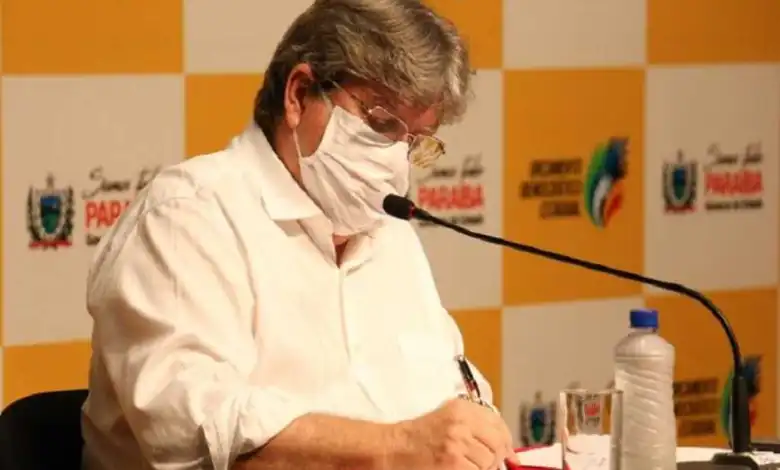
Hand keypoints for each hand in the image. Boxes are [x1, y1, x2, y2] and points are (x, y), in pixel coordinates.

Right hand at [391, 398, 520, 469]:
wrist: (393, 448)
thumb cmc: (419, 436)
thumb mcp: (447, 418)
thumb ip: (475, 426)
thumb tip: (508, 450)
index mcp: (462, 408)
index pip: (498, 424)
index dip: (506, 442)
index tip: (508, 454)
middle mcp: (462, 422)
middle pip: (498, 444)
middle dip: (496, 458)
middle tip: (487, 464)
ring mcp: (458, 443)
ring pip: (489, 462)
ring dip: (482, 469)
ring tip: (466, 466)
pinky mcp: (453, 463)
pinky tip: (459, 469)